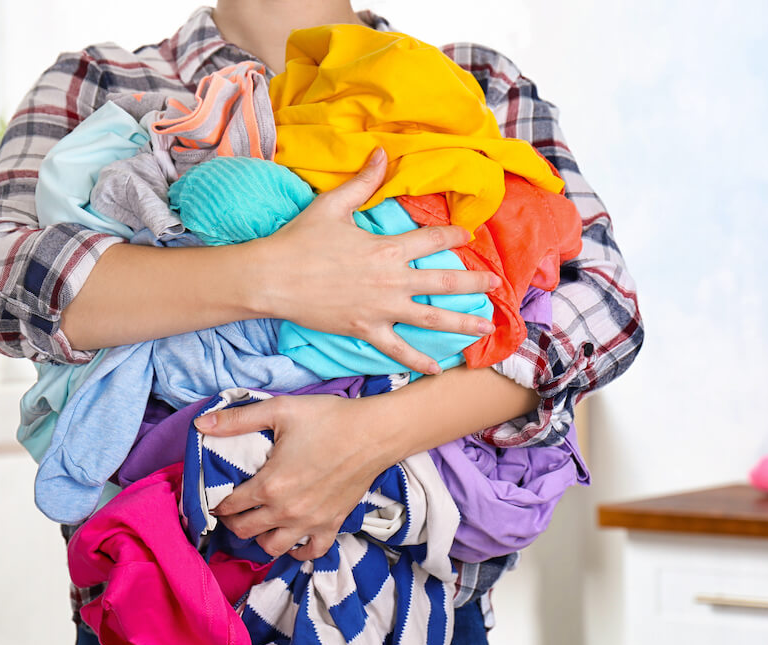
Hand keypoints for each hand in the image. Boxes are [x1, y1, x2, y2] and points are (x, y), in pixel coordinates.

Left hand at [195, 394, 397, 560]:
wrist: (374, 433)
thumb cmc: (328, 419)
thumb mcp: (279, 410)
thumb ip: (237, 420)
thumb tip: (201, 425)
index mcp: (269, 485)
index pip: (230, 505)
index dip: (216, 502)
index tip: (215, 498)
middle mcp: (286, 511)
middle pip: (245, 531)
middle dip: (232, 523)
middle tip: (231, 512)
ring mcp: (310, 522)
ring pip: (272, 548)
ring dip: (260, 539)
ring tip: (258, 525)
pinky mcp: (332, 525)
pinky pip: (311, 553)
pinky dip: (298, 552)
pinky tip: (292, 541)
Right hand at [254, 149, 496, 374]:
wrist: (272, 278)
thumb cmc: (300, 240)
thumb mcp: (333, 204)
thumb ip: (363, 181)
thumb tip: (382, 152)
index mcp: (387, 247)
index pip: (432, 238)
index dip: (455, 234)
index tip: (469, 235)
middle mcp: (392, 279)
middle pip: (444, 280)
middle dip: (473, 283)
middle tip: (494, 286)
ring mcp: (381, 308)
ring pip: (431, 318)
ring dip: (461, 324)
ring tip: (484, 328)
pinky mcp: (366, 330)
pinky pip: (398, 349)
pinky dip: (418, 361)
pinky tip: (437, 369)